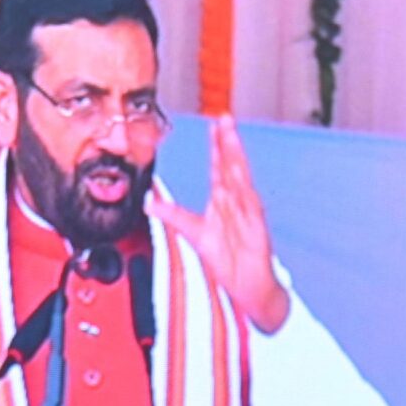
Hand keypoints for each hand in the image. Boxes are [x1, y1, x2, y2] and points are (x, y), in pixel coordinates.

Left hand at [148, 117, 289, 332]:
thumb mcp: (194, 233)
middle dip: (228, 142)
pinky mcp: (256, 228)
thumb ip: (173, 215)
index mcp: (223, 201)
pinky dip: (246, 193)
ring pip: (241, 180)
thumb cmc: (227, 260)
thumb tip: (149, 203)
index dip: (216, 146)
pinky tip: (241, 179)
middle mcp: (236, 202)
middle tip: (225, 119)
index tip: (214, 126)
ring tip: (232, 138)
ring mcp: (248, 213)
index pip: (220, 167)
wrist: (248, 286)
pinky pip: (250, 207)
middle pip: (232, 166)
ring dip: (237, 159)